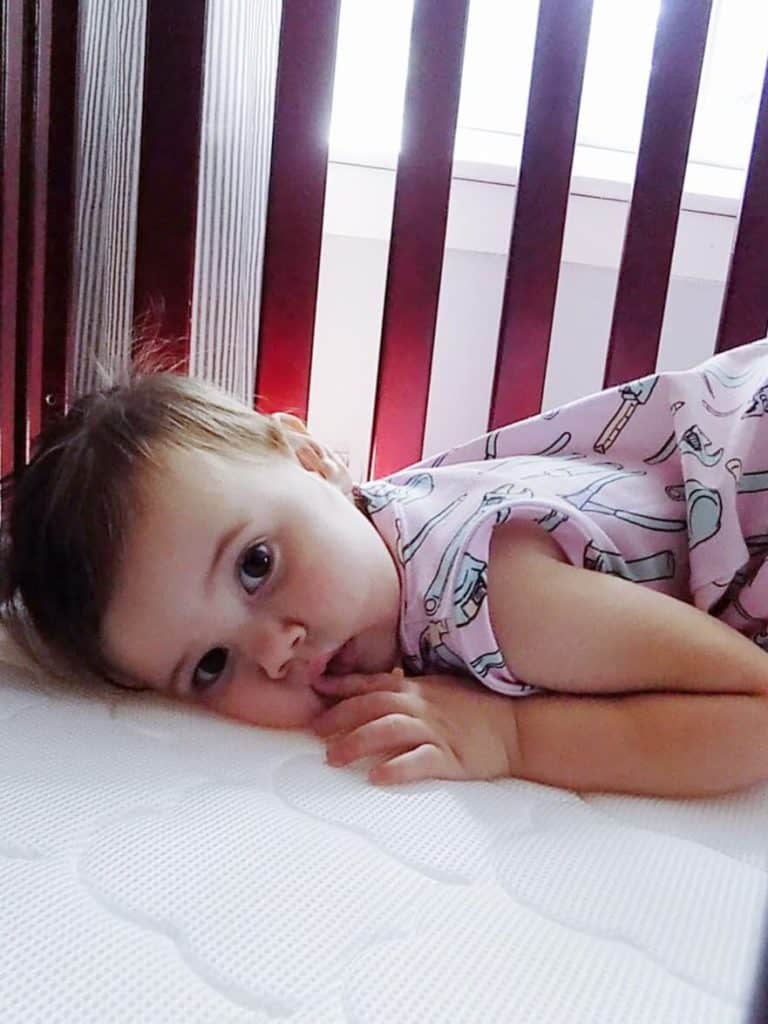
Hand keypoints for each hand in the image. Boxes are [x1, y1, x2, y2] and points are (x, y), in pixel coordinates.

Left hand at [311, 669, 513, 784]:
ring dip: (357, 741)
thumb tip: (371, 691)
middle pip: (373, 705)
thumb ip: (406, 688)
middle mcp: (422, 705)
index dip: (341, 687)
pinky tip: (377, 778)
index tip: (313, 689)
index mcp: (417, 687)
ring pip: (389, 729)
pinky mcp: (451, 757)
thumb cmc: (476, 708)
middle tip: (313, 731)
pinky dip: (397, 769)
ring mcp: (436, 730)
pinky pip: (420, 761)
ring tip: (333, 758)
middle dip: (339, 716)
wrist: (517, 727)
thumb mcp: (438, 689)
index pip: (372, 683)